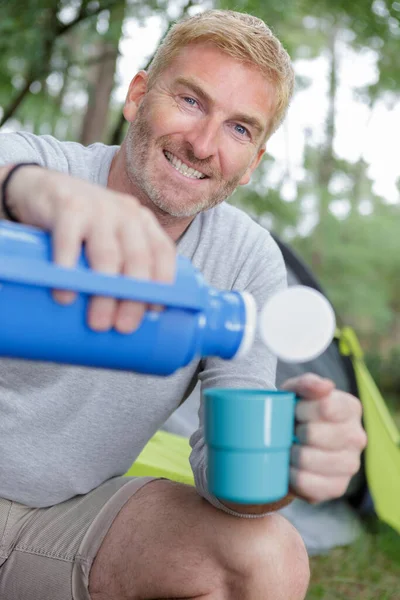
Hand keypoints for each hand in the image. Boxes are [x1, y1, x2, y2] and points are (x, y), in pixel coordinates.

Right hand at [5, 165, 175, 332]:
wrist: (40, 186)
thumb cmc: (81, 226)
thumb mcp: (108, 238)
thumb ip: (119, 266)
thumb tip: (124, 321)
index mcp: (142, 223)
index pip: (163, 252)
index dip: (163, 283)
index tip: (155, 311)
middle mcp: (125, 213)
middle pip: (138, 258)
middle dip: (134, 296)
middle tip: (123, 327)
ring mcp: (97, 208)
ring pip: (107, 254)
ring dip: (105, 292)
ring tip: (97, 322)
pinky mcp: (66, 207)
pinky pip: (69, 239)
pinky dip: (68, 269)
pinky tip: (66, 294)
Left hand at [282, 373, 366, 503]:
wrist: (290, 443)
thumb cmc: (295, 412)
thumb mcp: (295, 391)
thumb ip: (307, 383)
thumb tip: (325, 387)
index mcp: (351, 408)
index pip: (324, 407)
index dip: (301, 409)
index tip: (294, 411)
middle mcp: (357, 437)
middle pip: (312, 434)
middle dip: (293, 431)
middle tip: (290, 431)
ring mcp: (350, 465)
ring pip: (307, 460)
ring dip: (291, 454)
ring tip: (290, 448)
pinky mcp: (338, 488)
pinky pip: (307, 484)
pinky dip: (292, 476)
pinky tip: (291, 468)